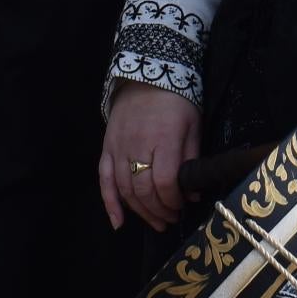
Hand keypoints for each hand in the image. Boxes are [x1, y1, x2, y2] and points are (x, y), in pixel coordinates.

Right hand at [101, 82, 201, 232]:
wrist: (147, 75)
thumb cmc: (176, 100)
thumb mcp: (193, 126)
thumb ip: (191, 159)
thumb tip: (192, 193)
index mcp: (164, 139)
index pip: (165, 181)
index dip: (173, 200)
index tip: (181, 207)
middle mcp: (138, 146)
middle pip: (144, 190)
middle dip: (159, 210)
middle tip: (170, 219)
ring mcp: (118, 148)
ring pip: (125, 189)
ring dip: (140, 211)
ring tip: (156, 222)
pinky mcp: (107, 148)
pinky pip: (104, 180)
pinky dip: (110, 203)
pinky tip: (119, 222)